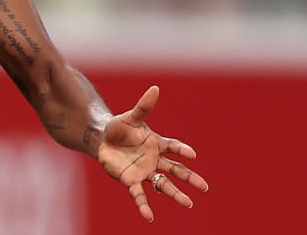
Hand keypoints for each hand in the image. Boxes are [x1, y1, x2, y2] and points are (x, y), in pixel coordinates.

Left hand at [97, 85, 209, 221]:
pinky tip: (149, 217)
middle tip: (204, 187)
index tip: (192, 154)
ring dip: (175, 194)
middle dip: (190, 178)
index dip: (182, 150)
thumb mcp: (130, 117)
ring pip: (163, 185)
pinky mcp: (131, 180)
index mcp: (157, 143)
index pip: (173, 147)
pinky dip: (144, 205)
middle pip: (175, 170)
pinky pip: (139, 195)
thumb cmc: (119, 128)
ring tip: (188, 204)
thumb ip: (143, 106)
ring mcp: (144, 171)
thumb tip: (155, 88)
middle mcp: (154, 159)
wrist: (102, 140)